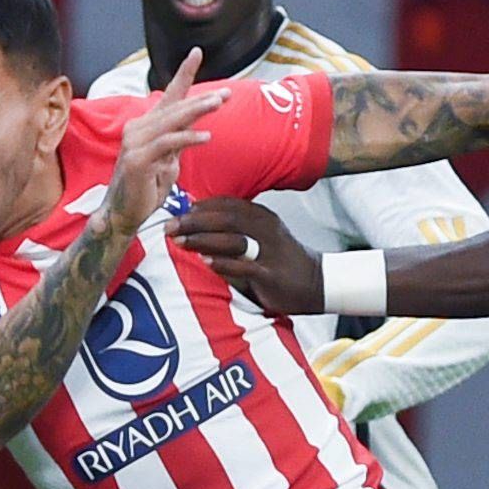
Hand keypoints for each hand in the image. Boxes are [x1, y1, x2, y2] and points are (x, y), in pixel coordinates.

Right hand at [98, 52, 218, 243]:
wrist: (123, 214)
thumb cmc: (145, 187)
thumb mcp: (169, 160)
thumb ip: (179, 141)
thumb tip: (194, 128)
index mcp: (147, 126)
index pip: (169, 96)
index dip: (183, 74)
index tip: (196, 52)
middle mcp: (139, 129)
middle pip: (175, 106)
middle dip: (202, 98)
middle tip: (226, 92)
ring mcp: (136, 143)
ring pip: (172, 121)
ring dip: (197, 111)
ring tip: (219, 103)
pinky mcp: (138, 160)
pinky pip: (167, 144)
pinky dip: (187, 139)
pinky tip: (206, 137)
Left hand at [171, 197, 322, 314]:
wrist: (318, 283)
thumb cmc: (282, 260)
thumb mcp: (262, 236)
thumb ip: (236, 229)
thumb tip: (199, 224)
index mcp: (262, 217)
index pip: (227, 205)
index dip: (201, 206)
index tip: (178, 212)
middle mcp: (266, 229)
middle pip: (226, 218)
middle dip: (195, 221)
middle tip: (171, 227)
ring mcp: (269, 251)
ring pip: (233, 239)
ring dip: (203, 239)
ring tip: (180, 241)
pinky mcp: (271, 274)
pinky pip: (244, 267)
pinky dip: (223, 264)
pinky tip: (205, 263)